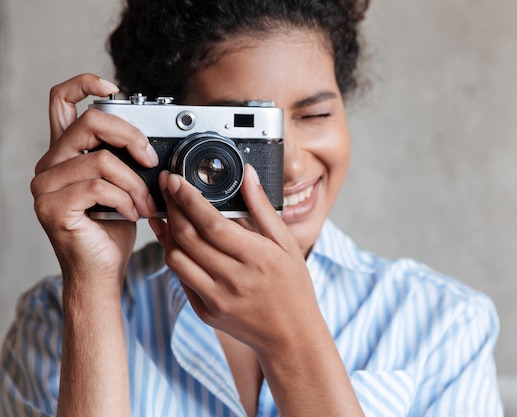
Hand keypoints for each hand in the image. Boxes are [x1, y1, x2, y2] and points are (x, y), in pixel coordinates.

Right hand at [30, 73, 157, 294]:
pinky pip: (99, 187)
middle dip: (132, 137)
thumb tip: (149, 141)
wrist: (102, 270)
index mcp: (66, 153)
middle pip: (91, 122)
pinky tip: (132, 214)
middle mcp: (50, 164)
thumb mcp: (124, 185)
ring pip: (102, 161)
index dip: (84, 83)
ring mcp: (46, 185)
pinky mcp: (52, 206)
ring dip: (136, 184)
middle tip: (150, 160)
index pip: (61, 101)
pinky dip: (126, 201)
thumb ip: (124, 158)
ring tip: (146, 204)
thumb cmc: (113, 229)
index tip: (113, 87)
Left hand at [149, 165, 322, 352]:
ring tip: (169, 213)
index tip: (175, 180)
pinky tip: (175, 240)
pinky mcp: (205, 312)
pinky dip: (175, 256)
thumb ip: (263, 208)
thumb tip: (247, 174)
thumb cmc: (293, 286)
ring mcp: (216, 299)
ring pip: (176, 259)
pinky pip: (181, 279)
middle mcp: (234, 280)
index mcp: (257, 258)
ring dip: (167, 233)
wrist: (291, 336)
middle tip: (166, 188)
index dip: (189, 200)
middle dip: (172, 208)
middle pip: (188, 238)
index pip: (212, 224)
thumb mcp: (287, 243)